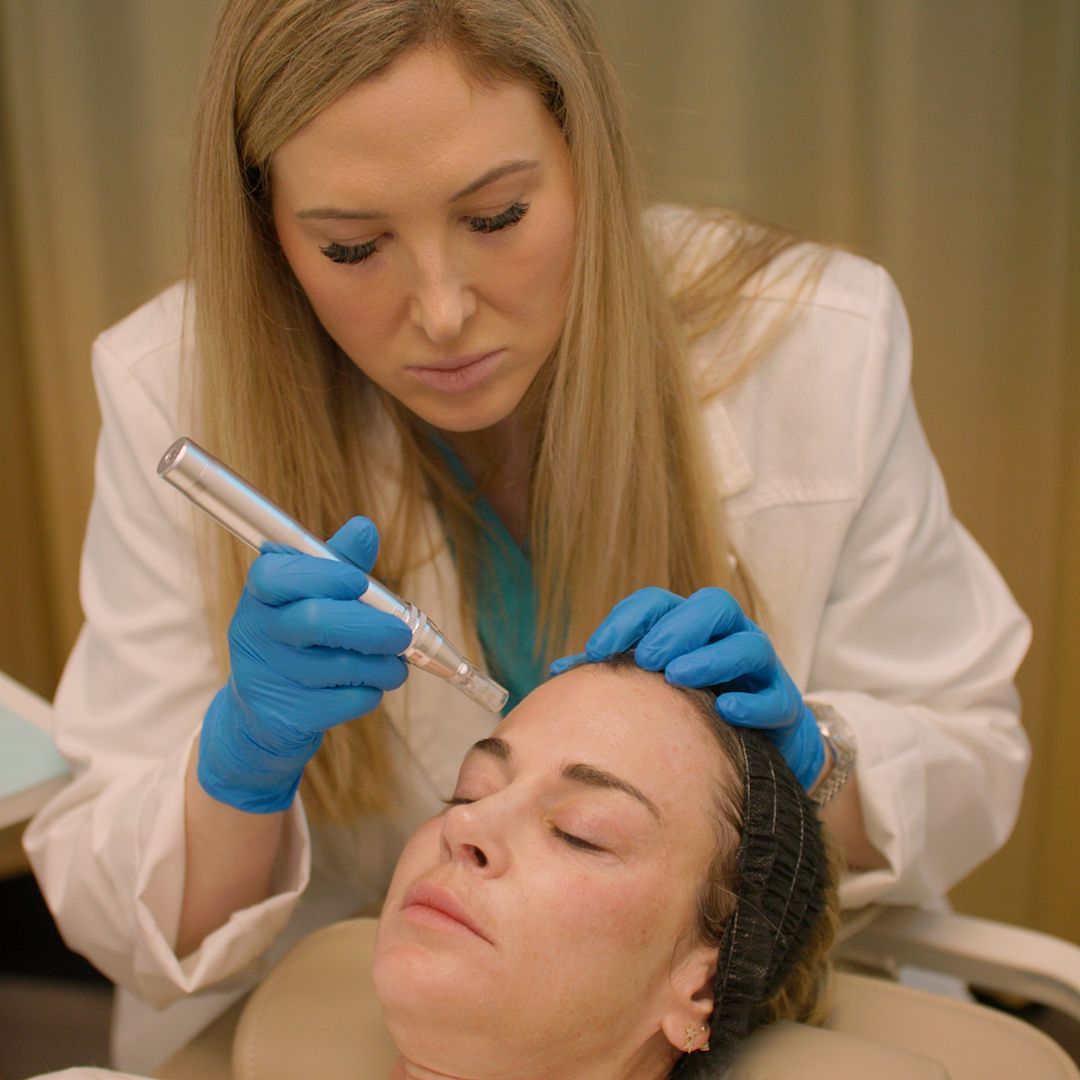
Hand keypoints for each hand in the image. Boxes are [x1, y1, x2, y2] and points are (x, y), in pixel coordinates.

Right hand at [198, 517, 411, 812]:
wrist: (265, 711)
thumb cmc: (301, 638)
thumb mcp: (314, 595)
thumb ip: (340, 562)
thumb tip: (365, 528)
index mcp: (261, 592)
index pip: (277, 575)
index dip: (323, 576)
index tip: (359, 581)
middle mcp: (255, 631)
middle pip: (315, 621)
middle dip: (371, 627)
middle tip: (402, 633)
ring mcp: (265, 676)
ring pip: (340, 666)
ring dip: (382, 665)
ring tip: (395, 663)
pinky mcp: (285, 716)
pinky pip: (346, 701)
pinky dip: (370, 692)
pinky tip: (369, 685)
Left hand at [549, 587, 824, 789]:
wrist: (758, 752)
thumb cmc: (693, 711)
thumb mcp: (652, 690)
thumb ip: (612, 676)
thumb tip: (557, 672)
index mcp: (689, 627)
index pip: (659, 603)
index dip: (629, 619)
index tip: (597, 649)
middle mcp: (727, 637)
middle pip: (711, 606)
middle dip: (677, 628)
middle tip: (646, 658)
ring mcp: (760, 669)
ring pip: (747, 644)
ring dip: (712, 657)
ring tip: (679, 676)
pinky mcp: (784, 705)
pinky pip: (774, 696)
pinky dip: (752, 701)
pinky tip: (726, 711)